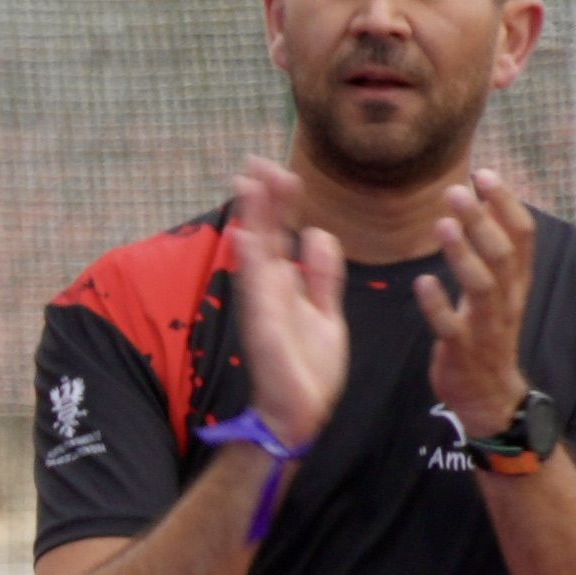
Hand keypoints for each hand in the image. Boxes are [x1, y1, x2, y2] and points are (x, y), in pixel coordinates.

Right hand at [218, 159, 354, 459]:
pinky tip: (249, 233)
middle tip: (256, 161)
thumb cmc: (309, 370)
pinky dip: (251, 260)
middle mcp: (269, 290)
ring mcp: (263, 305)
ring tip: (249, 183)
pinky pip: (257, 288)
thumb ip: (323, 276)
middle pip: (264, 233)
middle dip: (261, 197)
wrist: (301, 414)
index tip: (281, 171)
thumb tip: (318, 234)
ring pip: (256, 252)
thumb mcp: (326, 313)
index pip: (280, 233)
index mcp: (285, 285)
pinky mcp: (264, 325)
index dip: (280, 202)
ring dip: (252, 218)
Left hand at [418, 162, 538, 429]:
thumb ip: (493, 251)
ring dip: (462, 254)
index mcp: (516, 283)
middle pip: (502, 255)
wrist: (490, 396)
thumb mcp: (499, 290)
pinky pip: (451, 327)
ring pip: (482, 287)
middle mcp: (506, 301)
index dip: (507, 203)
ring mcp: (486, 327)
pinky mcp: (462, 351)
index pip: (522, 235)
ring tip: (442, 225)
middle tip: (456, 190)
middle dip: (482, 220)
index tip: (484, 173)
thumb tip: (483, 203)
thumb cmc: (488, 334)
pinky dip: (438, 304)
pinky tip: (423, 282)